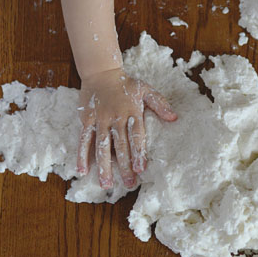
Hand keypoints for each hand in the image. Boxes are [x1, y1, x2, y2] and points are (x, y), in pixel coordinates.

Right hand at [78, 68, 177, 188]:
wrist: (101, 72)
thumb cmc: (126, 84)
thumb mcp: (146, 89)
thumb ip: (160, 104)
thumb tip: (175, 118)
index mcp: (132, 111)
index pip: (136, 135)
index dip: (138, 152)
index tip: (140, 168)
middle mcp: (115, 117)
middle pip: (120, 145)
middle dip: (124, 166)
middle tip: (129, 183)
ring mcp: (100, 119)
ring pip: (101, 146)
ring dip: (104, 166)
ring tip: (106, 184)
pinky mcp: (87, 120)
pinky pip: (84, 139)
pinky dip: (82, 155)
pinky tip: (83, 170)